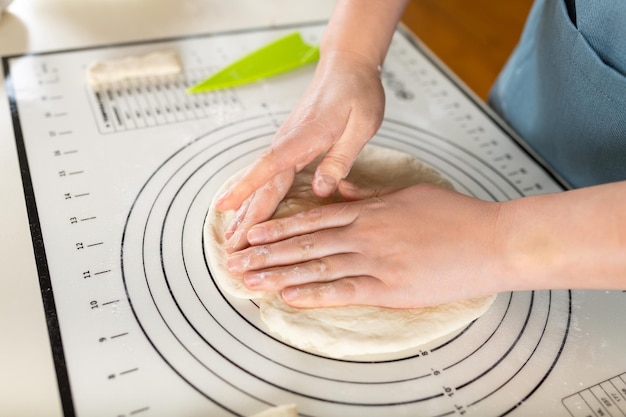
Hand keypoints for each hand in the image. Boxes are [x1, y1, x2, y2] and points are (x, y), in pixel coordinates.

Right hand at [217, 51, 385, 250]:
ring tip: (233, 236)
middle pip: (262, 182)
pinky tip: (249, 208)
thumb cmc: (357, 93)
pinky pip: (268, 175)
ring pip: (262, 181)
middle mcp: (289, 140)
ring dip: (246, 209)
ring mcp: (286, 143)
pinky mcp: (290, 145)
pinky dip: (255, 195)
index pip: (270, 165)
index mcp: (306, 136)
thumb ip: (340, 158)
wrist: (347, 66)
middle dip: (244, 215)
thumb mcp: (361, 125)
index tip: (223, 207)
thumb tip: (321, 190)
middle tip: (231, 246)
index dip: (246, 188)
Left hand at [226, 183, 503, 308]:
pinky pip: (344, 291)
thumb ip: (370, 193)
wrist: (491, 240)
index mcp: (368, 210)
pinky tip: (289, 297)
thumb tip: (340, 187)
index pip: (311, 219)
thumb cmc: (453, 215)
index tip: (252, 235)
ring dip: (280, 275)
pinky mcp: (390, 287)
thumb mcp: (407, 194)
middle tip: (235, 262)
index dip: (278, 228)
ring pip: (316, 267)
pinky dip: (313, 295)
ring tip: (250, 281)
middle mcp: (364, 233)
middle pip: (305, 244)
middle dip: (266, 253)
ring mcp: (375, 260)